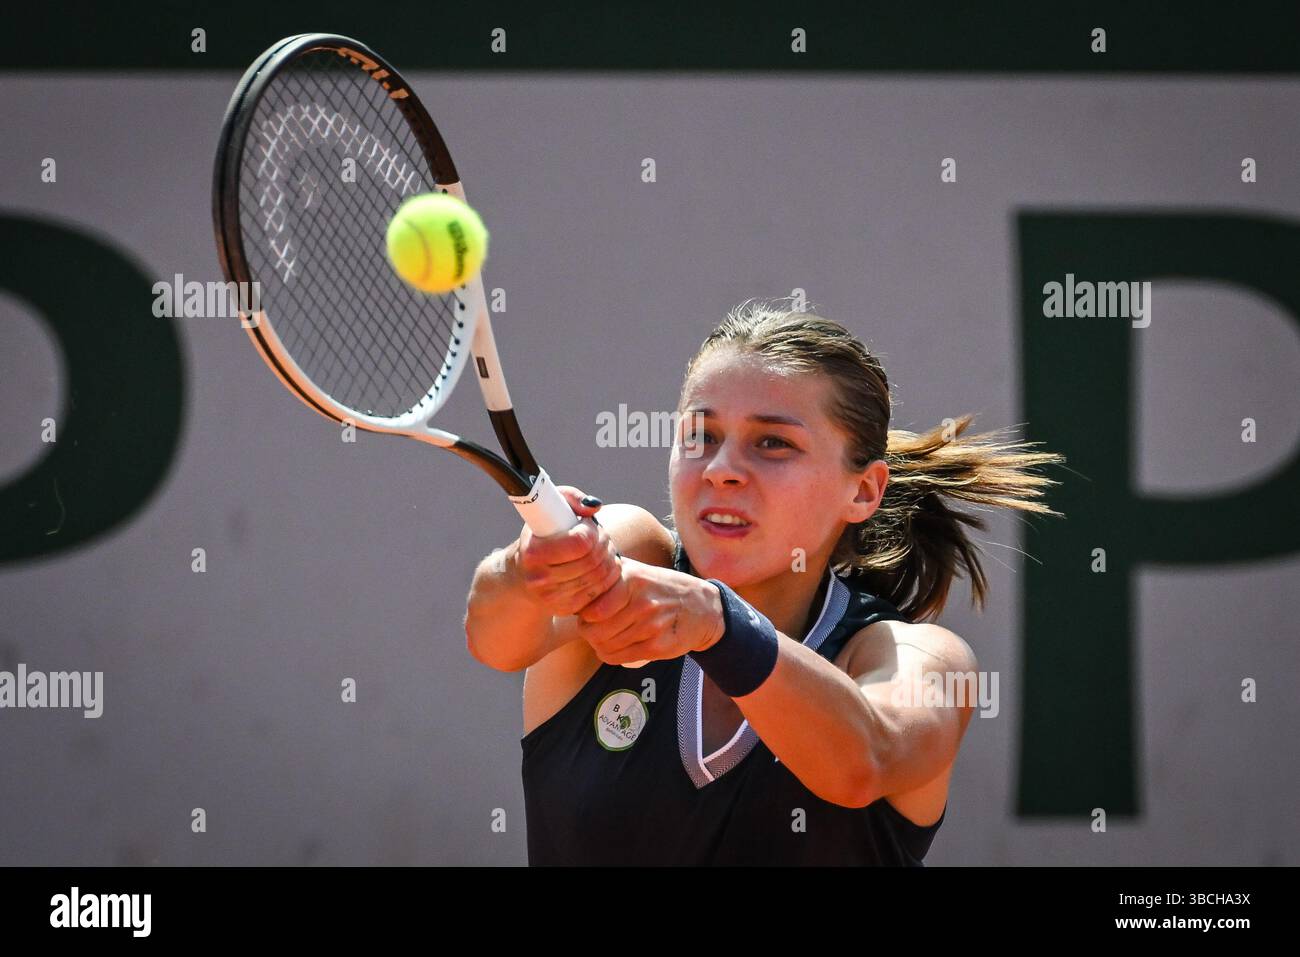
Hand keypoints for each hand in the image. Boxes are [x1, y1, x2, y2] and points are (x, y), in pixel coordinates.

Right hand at [512, 486, 627, 618]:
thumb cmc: (539, 535)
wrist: (521, 576)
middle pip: (594, 559)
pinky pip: (600, 591)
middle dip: (604, 543)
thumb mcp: (547, 508)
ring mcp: (553, 598)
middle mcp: (540, 579)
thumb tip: (594, 507)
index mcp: (533, 553)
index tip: (587, 524)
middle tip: (601, 535)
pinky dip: (608, 576)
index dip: (592, 530)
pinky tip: (601, 565)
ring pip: (601, 576)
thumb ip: (571, 497)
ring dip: (609, 559)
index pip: (580, 542)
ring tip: (602, 548)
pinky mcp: (566, 609)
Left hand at [572, 559, 725, 665]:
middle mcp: (642, 602)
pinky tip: (614, 648)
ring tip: (605, 638)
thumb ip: (612, 573)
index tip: (587, 613)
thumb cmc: (665, 589)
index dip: (583, 614)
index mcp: (633, 579)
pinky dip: (610, 656)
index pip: (591, 608)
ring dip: (599, 645)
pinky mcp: (658, 646)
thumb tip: (577, 577)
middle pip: (594, 630)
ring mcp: (651, 626)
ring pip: (605, 646)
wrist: (704, 608)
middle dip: (588, 632)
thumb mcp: (640, 571)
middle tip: (592, 629)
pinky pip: (619, 657)